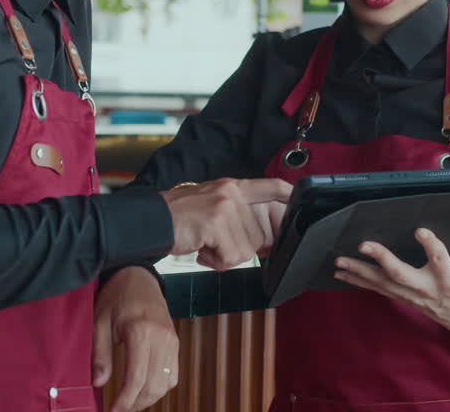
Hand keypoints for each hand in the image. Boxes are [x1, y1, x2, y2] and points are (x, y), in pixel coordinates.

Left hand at [93, 267, 178, 411]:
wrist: (139, 276)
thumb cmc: (117, 296)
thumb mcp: (99, 320)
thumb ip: (100, 353)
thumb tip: (99, 383)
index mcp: (141, 331)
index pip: (137, 378)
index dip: (125, 401)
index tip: (113, 411)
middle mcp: (162, 338)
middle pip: (154, 385)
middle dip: (136, 403)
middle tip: (118, 409)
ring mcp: (172, 341)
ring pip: (166, 383)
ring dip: (148, 398)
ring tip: (128, 402)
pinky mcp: (176, 343)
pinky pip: (173, 375)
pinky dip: (160, 387)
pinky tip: (143, 388)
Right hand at [162, 178, 291, 270]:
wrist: (150, 222)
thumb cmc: (180, 219)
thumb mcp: (212, 205)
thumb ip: (237, 213)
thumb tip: (263, 238)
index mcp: (233, 187)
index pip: (272, 187)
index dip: (289, 196)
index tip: (299, 202)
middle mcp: (232, 193)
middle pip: (261, 235)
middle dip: (241, 247)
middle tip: (217, 242)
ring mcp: (225, 207)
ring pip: (246, 250)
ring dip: (225, 256)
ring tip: (205, 244)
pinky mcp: (216, 223)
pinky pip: (231, 257)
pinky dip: (215, 262)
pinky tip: (201, 250)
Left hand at [333, 229, 449, 348]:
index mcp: (449, 278)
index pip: (440, 260)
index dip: (431, 246)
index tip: (420, 231)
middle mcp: (426, 288)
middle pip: (401, 275)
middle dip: (382, 259)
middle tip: (364, 245)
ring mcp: (411, 295)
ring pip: (382, 283)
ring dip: (359, 272)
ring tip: (340, 261)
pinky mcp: (401, 296)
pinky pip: (377, 289)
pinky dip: (357, 281)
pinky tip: (341, 274)